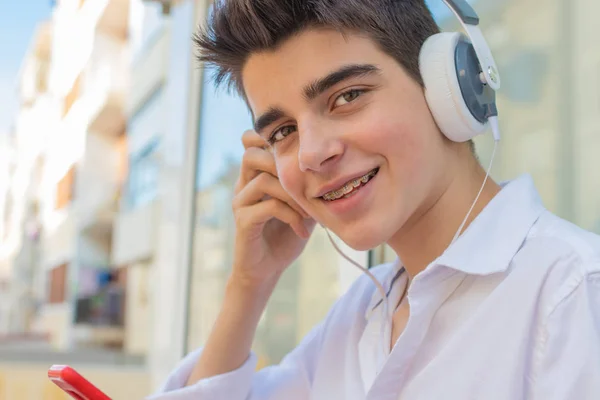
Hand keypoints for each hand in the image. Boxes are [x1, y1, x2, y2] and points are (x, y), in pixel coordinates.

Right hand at [230, 130, 314, 289]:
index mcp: (254, 176)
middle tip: (307, 186)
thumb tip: (332, 167)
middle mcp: (243, 185)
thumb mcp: (301, 206)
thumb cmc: (284, 236)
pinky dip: (291, 216)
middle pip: (252, 154)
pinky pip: (268, 206)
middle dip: (283, 166)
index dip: (272, 140)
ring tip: (308, 213)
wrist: (267, 270)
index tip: (301, 158)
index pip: (252, 142)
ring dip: (292, 195)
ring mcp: (240, 202)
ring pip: (263, 180)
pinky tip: (302, 230)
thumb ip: (307, 185)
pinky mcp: (243, 221)